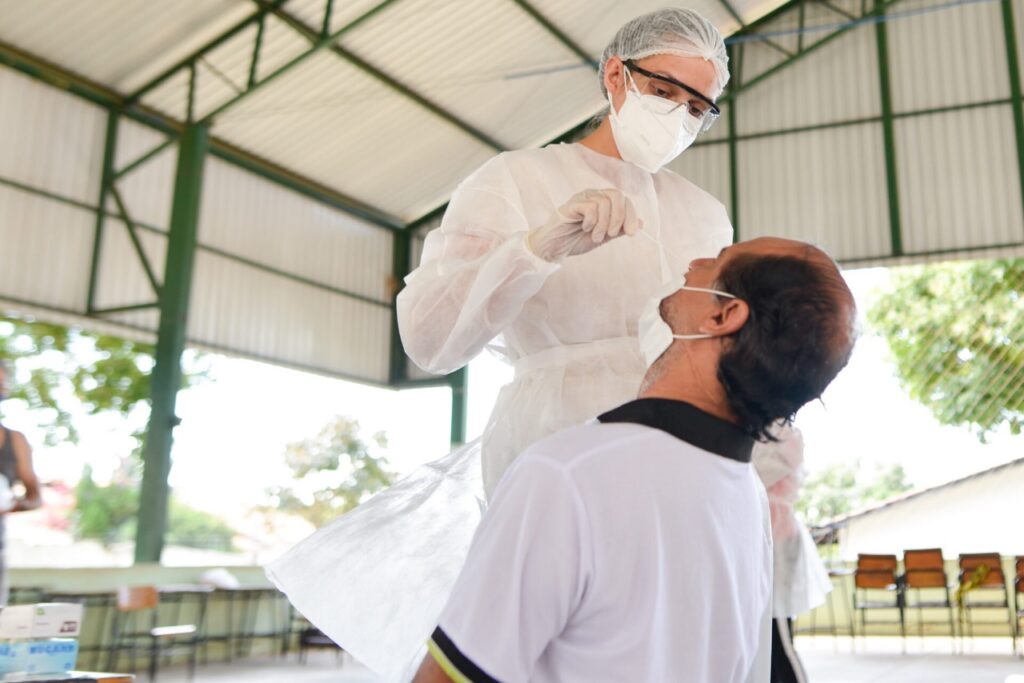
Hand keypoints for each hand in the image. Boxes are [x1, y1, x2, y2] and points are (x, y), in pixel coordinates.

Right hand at [527, 189, 642, 260]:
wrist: (555, 247)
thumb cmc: (576, 240)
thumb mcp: (604, 236)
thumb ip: (620, 229)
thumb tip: (641, 224)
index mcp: (603, 201)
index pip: (624, 200)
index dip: (631, 216)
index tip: (631, 233)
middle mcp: (593, 195)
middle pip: (617, 196)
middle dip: (619, 217)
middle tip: (611, 234)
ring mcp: (582, 198)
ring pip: (604, 203)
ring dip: (603, 224)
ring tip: (595, 236)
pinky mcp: (571, 204)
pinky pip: (590, 207)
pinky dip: (592, 221)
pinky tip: (585, 228)